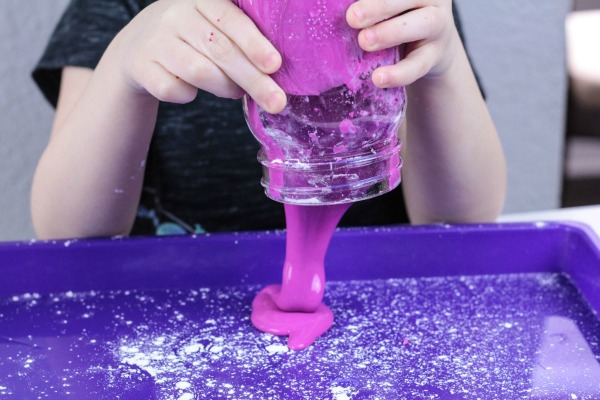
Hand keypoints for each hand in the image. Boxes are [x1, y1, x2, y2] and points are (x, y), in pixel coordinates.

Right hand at [112, 0, 285, 112]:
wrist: (138, 47)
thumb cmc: (193, 38)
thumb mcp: (214, 24)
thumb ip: (241, 38)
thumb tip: (276, 72)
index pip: (230, 18)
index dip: (254, 43)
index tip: (275, 65)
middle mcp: (175, 14)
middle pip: (220, 50)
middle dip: (253, 79)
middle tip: (276, 102)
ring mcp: (156, 40)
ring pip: (199, 72)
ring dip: (225, 88)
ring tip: (235, 91)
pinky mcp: (140, 66)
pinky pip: (174, 90)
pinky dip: (188, 96)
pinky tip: (190, 89)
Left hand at [346, 0, 456, 87]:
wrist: (432, 49)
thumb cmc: (398, 20)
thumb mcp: (387, 9)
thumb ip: (368, 6)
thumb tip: (333, 8)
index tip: (350, 0)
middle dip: (380, 6)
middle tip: (352, 17)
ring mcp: (439, 25)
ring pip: (423, 24)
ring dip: (391, 32)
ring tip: (364, 42)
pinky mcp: (436, 55)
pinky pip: (419, 64)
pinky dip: (399, 73)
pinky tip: (378, 78)